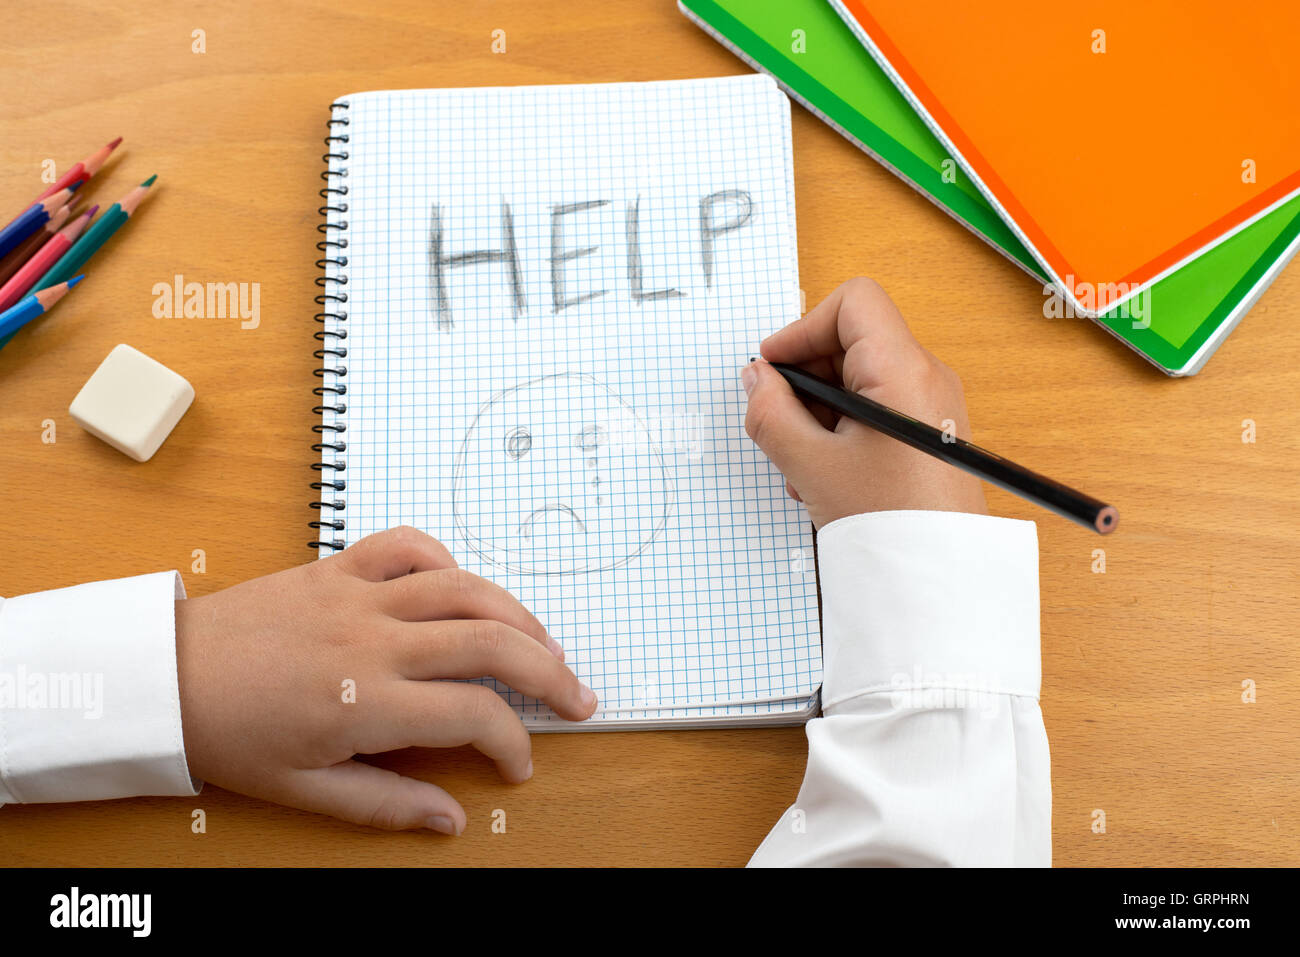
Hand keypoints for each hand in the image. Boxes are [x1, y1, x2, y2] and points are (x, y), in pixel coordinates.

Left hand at [174, 526, 596, 833]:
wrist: (168, 676)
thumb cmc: (232, 736)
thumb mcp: (306, 789)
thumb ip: (387, 803)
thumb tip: (452, 819)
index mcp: (366, 702)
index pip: (474, 715)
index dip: (513, 742)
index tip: (520, 762)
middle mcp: (374, 641)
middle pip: (491, 643)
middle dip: (550, 672)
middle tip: (579, 696)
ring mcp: (359, 596)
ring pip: (465, 588)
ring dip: (518, 614)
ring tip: (544, 643)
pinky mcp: (338, 567)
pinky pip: (408, 545)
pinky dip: (446, 559)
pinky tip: (463, 588)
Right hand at [742, 277, 986, 528]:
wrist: (938, 577)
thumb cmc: (891, 523)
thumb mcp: (811, 464)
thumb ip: (771, 413)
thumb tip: (757, 379)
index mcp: (902, 370)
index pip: (852, 303)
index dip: (803, 327)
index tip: (773, 367)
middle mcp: (924, 377)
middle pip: (851, 340)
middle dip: (806, 376)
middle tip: (780, 421)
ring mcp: (930, 405)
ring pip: (858, 379)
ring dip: (818, 410)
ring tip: (802, 462)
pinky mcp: (928, 432)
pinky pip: (875, 408)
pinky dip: (841, 428)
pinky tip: (825, 474)